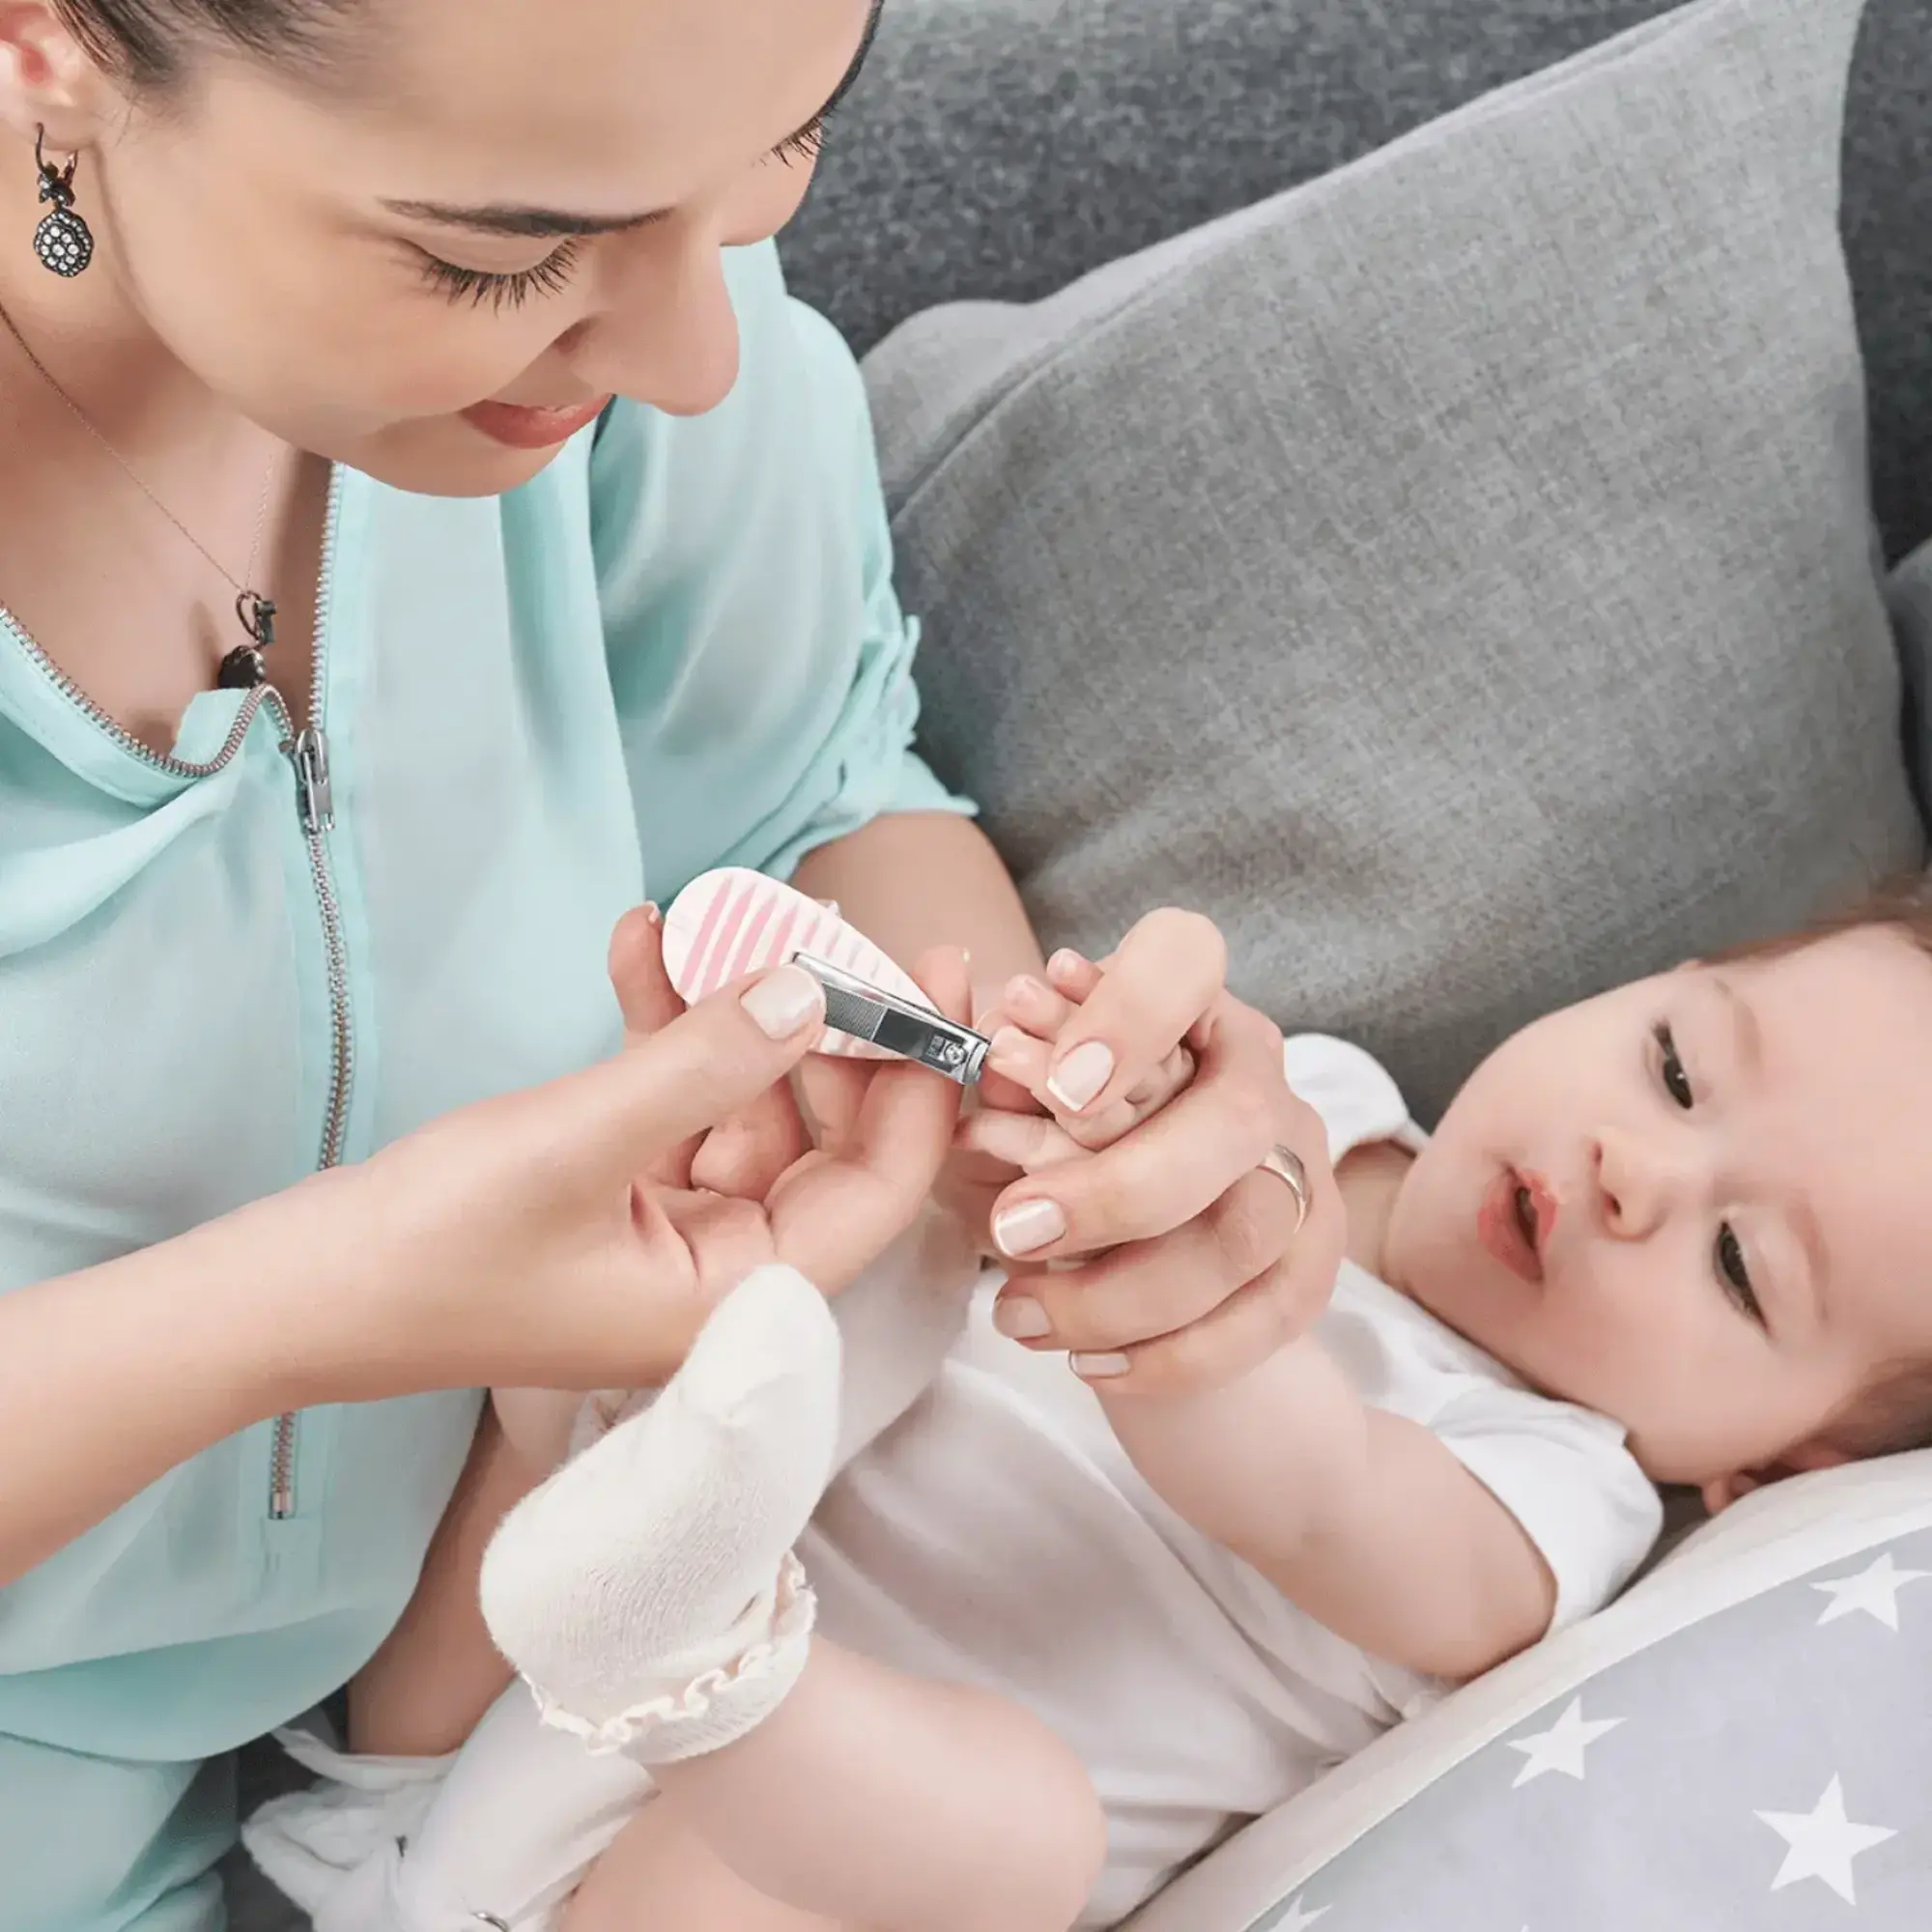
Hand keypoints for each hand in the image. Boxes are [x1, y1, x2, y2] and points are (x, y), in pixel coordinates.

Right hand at [318, 911, 966, 1400]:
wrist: (299, 1291)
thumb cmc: (433, 1248)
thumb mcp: (580, 1140)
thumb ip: (706, 1063)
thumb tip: (816, 988)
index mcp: (742, 1297)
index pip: (882, 1182)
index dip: (921, 1076)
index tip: (933, 971)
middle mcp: (726, 1271)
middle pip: (826, 1131)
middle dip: (824, 1019)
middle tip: (820, 920)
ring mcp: (675, 1228)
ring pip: (748, 1098)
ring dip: (734, 1004)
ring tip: (719, 909)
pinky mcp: (621, 1189)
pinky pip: (676, 1093)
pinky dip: (666, 1022)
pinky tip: (640, 938)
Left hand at [960, 910, 1344, 1395]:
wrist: (1136, 1263)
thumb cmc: (1048, 1156)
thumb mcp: (1000, 1116)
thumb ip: (992, 1087)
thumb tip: (980, 1067)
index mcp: (1181, 1001)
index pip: (1183, 958)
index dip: (1129, 1013)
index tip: (1056, 1086)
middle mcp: (1254, 1068)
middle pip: (1233, 1115)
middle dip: (1116, 1187)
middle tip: (1010, 1229)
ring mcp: (1299, 1162)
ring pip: (1246, 1227)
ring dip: (1123, 1288)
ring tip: (1018, 1314)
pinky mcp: (1313, 1256)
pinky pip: (1265, 1314)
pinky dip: (1170, 1351)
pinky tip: (1085, 1364)